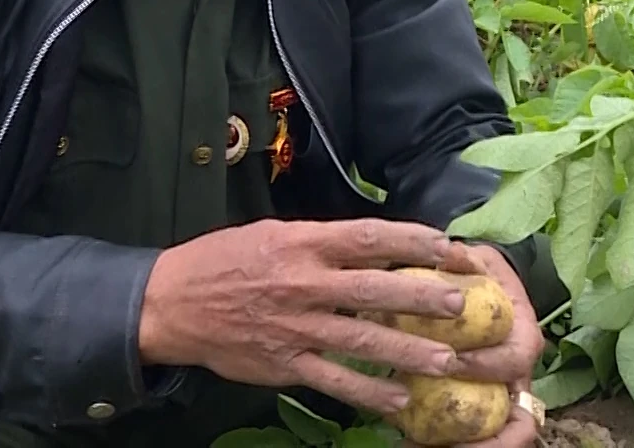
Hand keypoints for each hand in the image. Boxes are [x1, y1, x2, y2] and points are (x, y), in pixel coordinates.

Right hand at [137, 218, 470, 415]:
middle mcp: (303, 283)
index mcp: (303, 243)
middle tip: (461, 304)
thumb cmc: (226, 260)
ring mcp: (295, 327)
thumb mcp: (275, 234)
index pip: (369, 238)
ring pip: (362, 340)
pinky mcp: (285, 364)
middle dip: (422, 297)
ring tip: (447, 360)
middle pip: (374, 290)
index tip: (448, 248)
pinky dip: (368, 392)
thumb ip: (323, 242)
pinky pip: (334, 380)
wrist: (171, 303)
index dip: (413, 242)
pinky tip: (399, 400)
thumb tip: (376, 245)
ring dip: (407, 352)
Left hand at [437, 241, 547, 447]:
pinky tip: (406, 442)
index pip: (512, 361)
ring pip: (497, 439)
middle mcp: (519, 378)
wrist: (488, 289)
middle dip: (481, 441)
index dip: (484, 365)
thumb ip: (465, 258)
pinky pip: (469, 439)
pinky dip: (443, 446)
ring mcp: (501, 398)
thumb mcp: (477, 260)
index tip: (449, 361)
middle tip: (432, 439)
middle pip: (519, 425)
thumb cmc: (481, 276)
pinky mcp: (481, 409)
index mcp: (523, 339)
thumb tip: (448, 252)